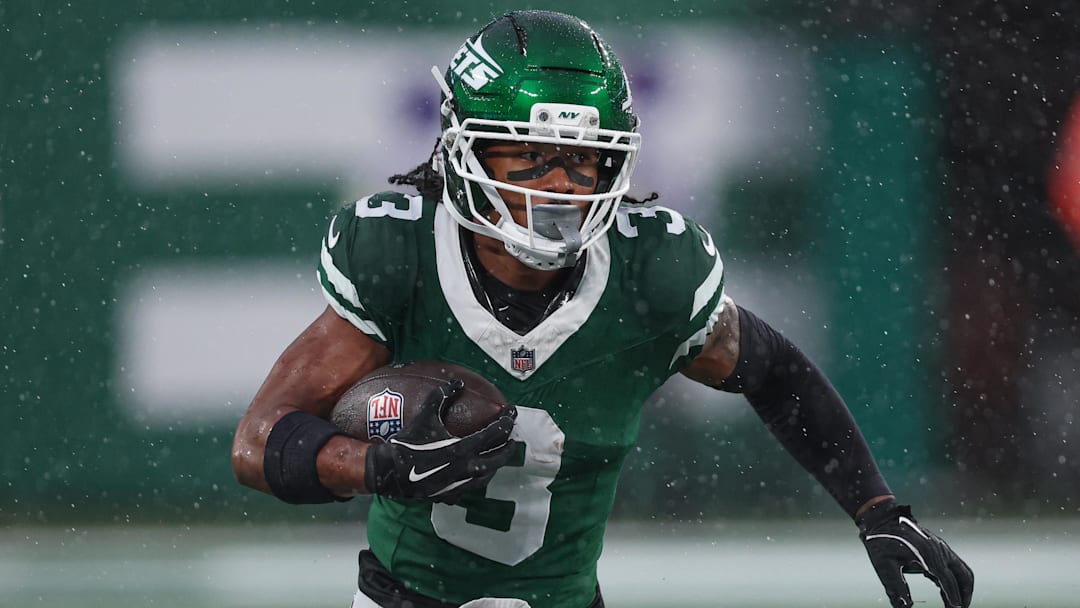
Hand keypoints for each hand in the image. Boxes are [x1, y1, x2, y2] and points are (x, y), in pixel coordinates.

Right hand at [364, 379, 516, 502]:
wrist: (392, 472)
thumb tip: (458, 383)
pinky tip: (477, 472)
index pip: (494, 434)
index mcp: (463, 448)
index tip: (511, 415)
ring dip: (496, 464)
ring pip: (488, 475)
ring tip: (498, 455)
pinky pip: (472, 486)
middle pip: (498, 459)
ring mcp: (460, 484)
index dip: (506, 423)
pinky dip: (479, 477)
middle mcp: (466, 468)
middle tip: (512, 438)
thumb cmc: (409, 443)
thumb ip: (442, 397)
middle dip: (509, 447)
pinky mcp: (452, 494)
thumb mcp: (425, 416)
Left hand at [857, 499, 973, 607]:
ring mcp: (941, 548)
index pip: (948, 581)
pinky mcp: (937, 547)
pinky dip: (955, 579)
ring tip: (955, 604)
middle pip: (964, 575)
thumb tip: (906, 607)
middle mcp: (940, 551)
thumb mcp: (884, 566)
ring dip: (963, 587)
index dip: (953, 597)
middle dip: (965, 594)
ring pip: (962, 570)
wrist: (881, 519)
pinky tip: (944, 590)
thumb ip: (896, 587)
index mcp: (929, 556)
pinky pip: (954, 565)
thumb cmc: (881, 542)